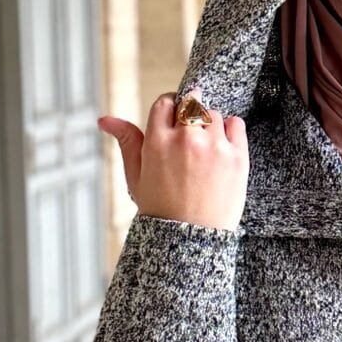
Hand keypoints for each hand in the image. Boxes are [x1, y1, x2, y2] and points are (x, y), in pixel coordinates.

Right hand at [97, 92, 248, 231]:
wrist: (192, 239)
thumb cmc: (161, 208)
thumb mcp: (135, 175)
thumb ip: (126, 140)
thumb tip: (104, 119)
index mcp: (158, 141)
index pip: (165, 103)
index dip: (170, 108)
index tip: (174, 120)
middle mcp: (186, 139)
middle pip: (191, 103)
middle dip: (190, 113)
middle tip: (190, 135)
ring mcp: (214, 147)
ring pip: (213, 114)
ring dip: (209, 124)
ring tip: (205, 150)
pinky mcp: (237, 157)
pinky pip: (236, 124)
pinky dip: (231, 130)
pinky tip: (221, 149)